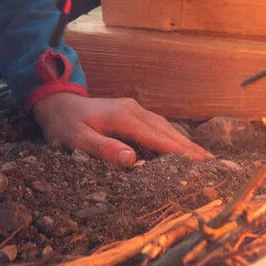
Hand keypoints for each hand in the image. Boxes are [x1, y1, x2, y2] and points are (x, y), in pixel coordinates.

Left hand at [32, 91, 211, 167]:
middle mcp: (134, 110)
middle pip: (168, 131)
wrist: (55, 101)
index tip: (199, 163)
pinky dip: (172, 137)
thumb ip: (104, 149)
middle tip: (211, 163)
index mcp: (124, 118)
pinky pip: (157, 126)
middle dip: (189, 148)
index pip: (158, 138)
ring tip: (202, 157)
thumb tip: (132, 160)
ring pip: (165, 127)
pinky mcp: (131, 112)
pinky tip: (179, 147)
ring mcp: (134, 109)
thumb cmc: (64, 125)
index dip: (179, 152)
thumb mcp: (77, 140)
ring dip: (184, 142)